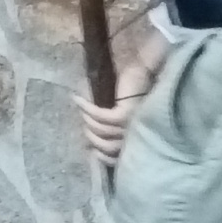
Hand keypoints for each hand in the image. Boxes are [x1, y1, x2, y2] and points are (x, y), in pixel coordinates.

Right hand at [77, 51, 161, 167]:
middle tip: (84, 125)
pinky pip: (100, 117)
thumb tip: (92, 134)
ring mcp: (131, 123)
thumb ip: (111, 124)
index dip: (103, 157)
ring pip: (101, 132)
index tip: (91, 150)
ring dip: (87, 121)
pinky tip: (78, 100)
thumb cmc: (132, 85)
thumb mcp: (120, 110)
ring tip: (82, 110)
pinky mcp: (125, 113)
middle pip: (107, 147)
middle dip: (92, 139)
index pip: (118, 156)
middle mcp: (137, 133)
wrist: (143, 65)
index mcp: (137, 135)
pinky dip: (87, 109)